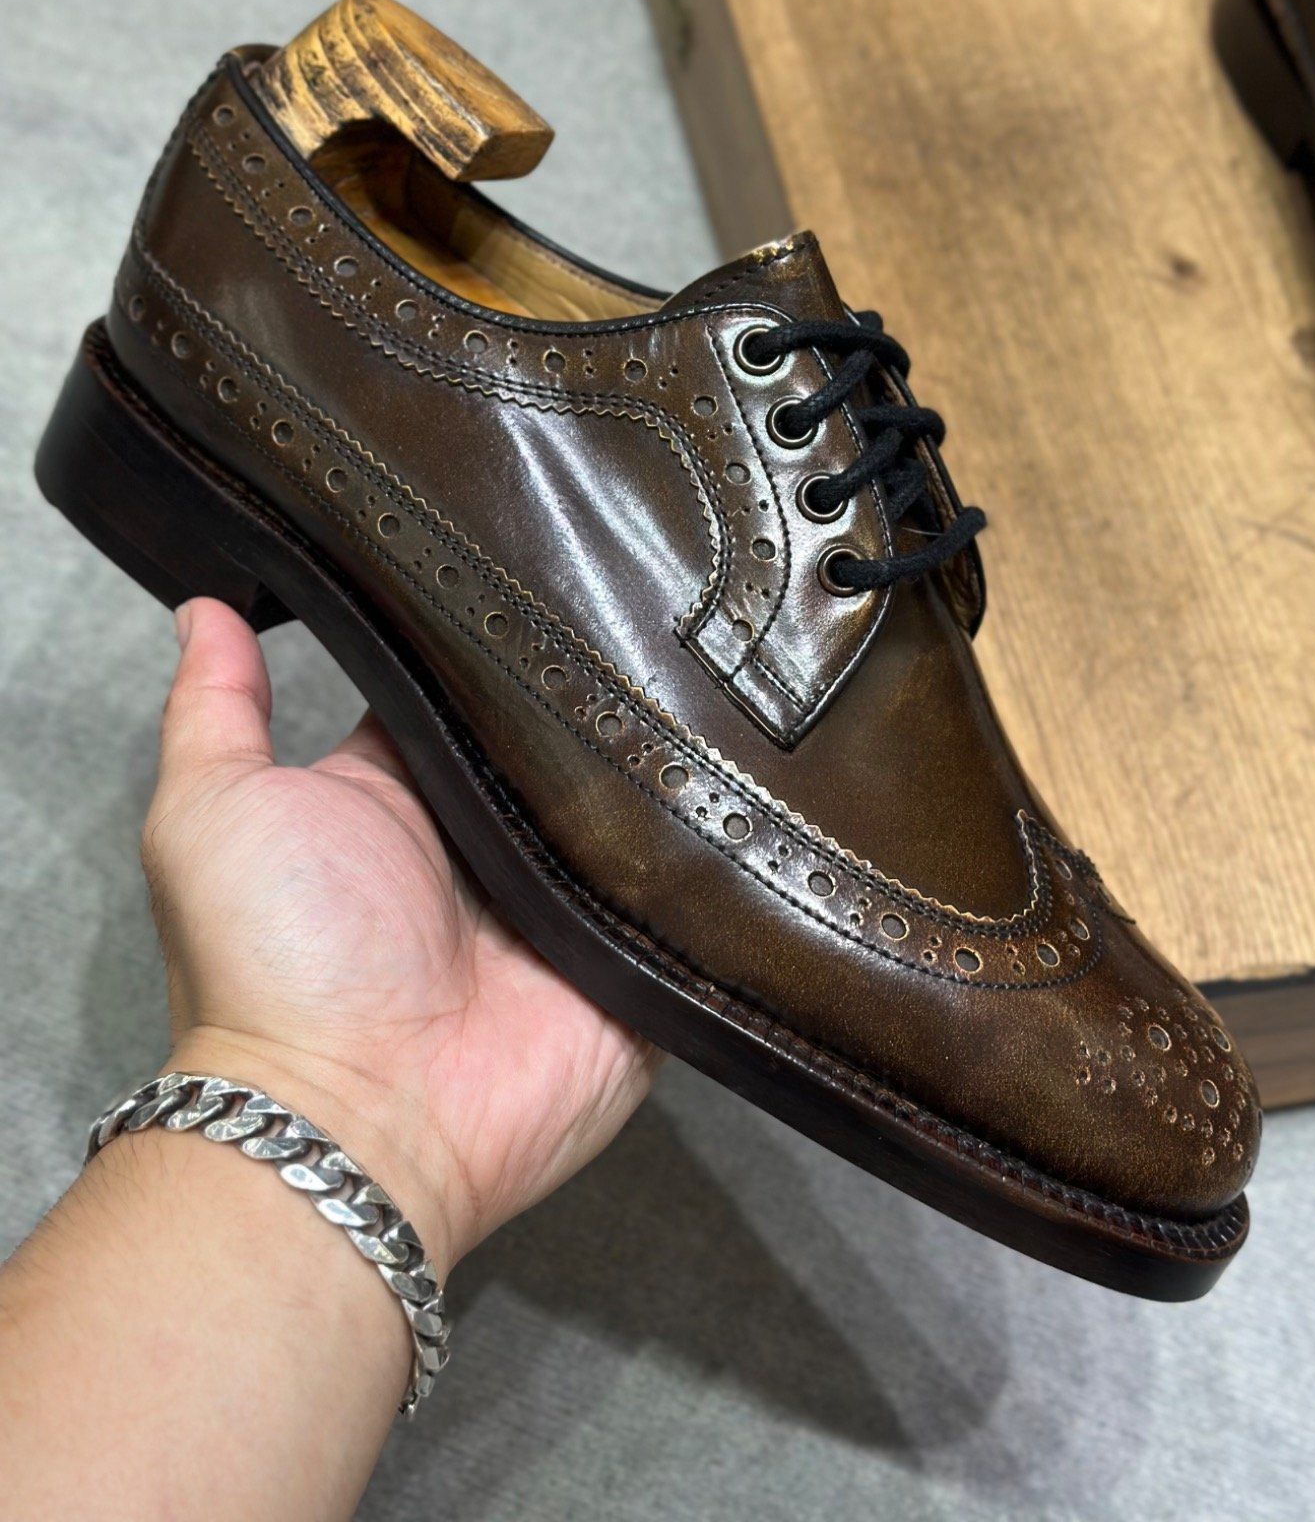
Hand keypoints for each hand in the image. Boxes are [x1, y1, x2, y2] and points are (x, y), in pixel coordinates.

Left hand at [142, 597, 658, 1274]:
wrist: (358, 1120)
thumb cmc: (270, 965)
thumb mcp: (214, 811)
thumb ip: (218, 707)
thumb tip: (206, 604)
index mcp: (401, 793)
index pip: (462, 684)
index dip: (490, 625)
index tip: (535, 547)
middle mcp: (490, 840)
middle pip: (560, 734)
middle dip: (597, 678)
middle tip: (652, 583)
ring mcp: (570, 900)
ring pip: (639, 798)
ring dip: (668, 751)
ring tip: (719, 655)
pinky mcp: (639, 957)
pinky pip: (698, 889)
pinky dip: (719, 845)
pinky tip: (754, 772)